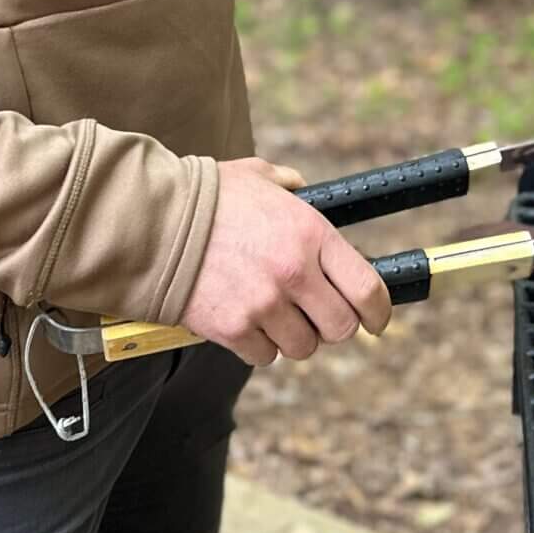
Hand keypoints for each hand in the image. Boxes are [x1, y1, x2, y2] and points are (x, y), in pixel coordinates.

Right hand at [178, 156, 394, 365]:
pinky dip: (257, 345)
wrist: (154, 223)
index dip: (379, 313)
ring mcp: (264, 304)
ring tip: (272, 314)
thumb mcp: (258, 177)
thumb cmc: (206, 197)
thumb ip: (289, 186)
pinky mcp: (233, 329)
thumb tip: (302, 190)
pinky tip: (244, 320)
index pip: (367, 289)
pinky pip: (263, 355)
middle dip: (331, 326)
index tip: (377, 321)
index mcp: (310, 234)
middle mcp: (294, 273)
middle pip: (339, 328)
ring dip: (292, 336)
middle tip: (315, 317)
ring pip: (301, 347)